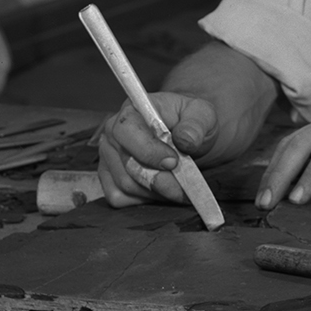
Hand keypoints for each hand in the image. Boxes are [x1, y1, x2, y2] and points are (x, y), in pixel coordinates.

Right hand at [95, 92, 216, 207]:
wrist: (189, 139)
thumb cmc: (191, 124)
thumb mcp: (203, 116)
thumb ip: (196, 125)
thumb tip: (185, 139)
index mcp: (132, 111)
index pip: (127, 131)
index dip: (148, 150)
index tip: (173, 162)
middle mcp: (113, 134)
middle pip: (128, 164)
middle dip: (160, 179)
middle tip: (185, 186)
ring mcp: (108, 157)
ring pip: (126, 184)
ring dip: (156, 192)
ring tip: (180, 189)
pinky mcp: (108, 178)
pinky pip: (119, 197)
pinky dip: (144, 200)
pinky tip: (162, 192)